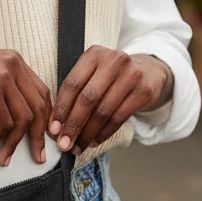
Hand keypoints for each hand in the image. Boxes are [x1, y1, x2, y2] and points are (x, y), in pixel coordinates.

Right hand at [0, 44, 52, 166]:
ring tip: (3, 153)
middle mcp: (12, 64)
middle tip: (36, 155)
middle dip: (37, 136)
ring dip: (14, 142)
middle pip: (38, 107)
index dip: (46, 118)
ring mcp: (1, 76)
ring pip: (23, 119)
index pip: (42, 92)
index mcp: (14, 59)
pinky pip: (4, 123)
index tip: (44, 136)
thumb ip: (6, 87)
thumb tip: (23, 117)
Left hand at [48, 48, 171, 153]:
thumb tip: (57, 125)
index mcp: (94, 54)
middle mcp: (113, 61)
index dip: (61, 109)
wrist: (147, 71)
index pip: (72, 84)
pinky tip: (94, 141)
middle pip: (87, 99)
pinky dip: (104, 133)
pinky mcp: (143, 91)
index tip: (53, 129)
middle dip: (73, 125)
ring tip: (78, 146)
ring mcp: (131, 75)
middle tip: (64, 143)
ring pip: (103, 111)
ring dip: (88, 133)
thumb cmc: (111, 76)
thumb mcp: (93, 73)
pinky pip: (119, 118)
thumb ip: (76, 92)